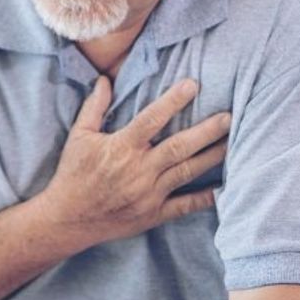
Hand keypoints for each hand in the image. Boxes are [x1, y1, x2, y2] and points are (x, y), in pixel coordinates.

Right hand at [40, 76, 230, 245]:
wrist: (66, 220)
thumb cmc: (73, 175)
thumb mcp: (79, 137)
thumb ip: (94, 107)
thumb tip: (104, 79)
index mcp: (121, 148)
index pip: (151, 119)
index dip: (173, 101)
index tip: (193, 84)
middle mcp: (138, 170)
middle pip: (179, 147)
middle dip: (206, 131)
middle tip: (229, 117)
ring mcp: (148, 194)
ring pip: (187, 172)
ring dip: (212, 156)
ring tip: (233, 142)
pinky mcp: (153, 214)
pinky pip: (184, 206)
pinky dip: (204, 198)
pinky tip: (224, 188)